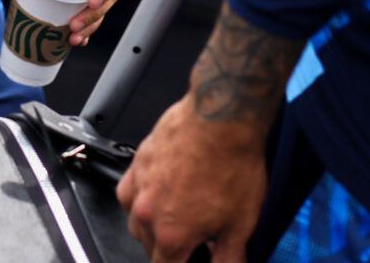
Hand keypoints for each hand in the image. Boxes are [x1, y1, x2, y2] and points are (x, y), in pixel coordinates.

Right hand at [117, 97, 267, 262]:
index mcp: (171, 235)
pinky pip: (128, 192)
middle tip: (194, 240)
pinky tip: (158, 194)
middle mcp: (148, 213)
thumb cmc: (231, 164)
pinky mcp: (137, 162)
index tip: (193, 257)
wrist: (220, 120)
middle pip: (149, 247)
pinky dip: (140, 200)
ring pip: (135, 221)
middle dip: (169, 249)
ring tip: (177, 217)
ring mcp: (139, 186)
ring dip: (152, 227)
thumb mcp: (242, 224)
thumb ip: (229, 257)